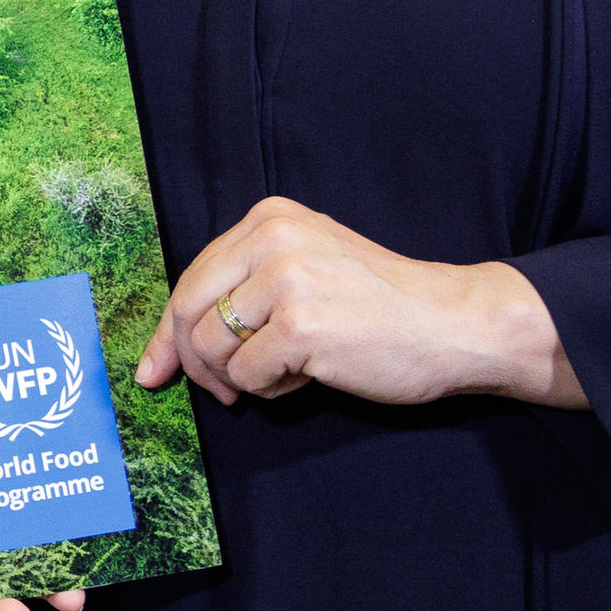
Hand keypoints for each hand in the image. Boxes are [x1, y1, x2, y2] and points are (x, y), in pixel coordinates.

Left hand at [141, 196, 580, 410]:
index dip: (169, 333)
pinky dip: (272, 390)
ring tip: (287, 371)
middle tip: (224, 391)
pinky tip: (310, 376)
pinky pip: (248, 376)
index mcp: (269, 219)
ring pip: (212, 348)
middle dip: (195, 362)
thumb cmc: (378, 306)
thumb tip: (156, 359)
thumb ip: (239, 294)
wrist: (454, 323)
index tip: (155, 369)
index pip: (191, 279)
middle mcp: (272, 239)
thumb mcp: (305, 270)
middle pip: (188, 312)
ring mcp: (285, 281)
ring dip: (241, 377)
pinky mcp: (301, 327)